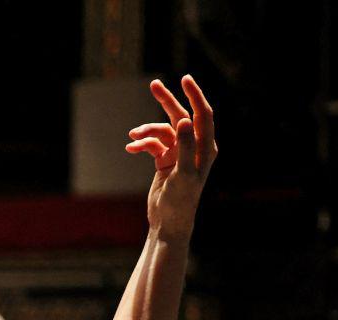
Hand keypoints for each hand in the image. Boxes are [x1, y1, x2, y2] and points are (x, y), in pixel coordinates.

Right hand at [125, 75, 215, 240]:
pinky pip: (152, 145)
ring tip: (132, 136)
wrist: (168, 222)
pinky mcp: (165, 160)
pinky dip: (142, 145)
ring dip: (147, 131)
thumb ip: (186, 146)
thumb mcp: (184, 173)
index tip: (184, 79)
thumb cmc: (181, 201)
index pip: (202, 114)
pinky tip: (130, 149)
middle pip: (181, 116)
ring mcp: (179, 153)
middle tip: (154, 84)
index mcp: (206, 148)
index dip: (195, 95)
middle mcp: (194, 147)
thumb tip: (184, 120)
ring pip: (162, 131)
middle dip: (167, 102)